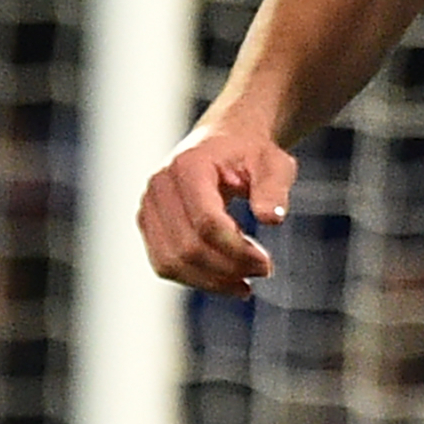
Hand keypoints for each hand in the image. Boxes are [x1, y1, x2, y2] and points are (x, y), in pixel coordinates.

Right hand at [137, 113, 294, 296]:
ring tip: (244, 284)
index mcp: (189, 166)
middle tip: (262, 272)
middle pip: (186, 247)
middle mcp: (160, 186)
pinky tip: (225, 280)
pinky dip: (194, 278)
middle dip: (226, 268)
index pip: (206, 222)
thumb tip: (272, 218)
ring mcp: (149, 206)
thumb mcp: (274, 163)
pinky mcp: (149, 223)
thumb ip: (274, 188)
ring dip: (209, 281)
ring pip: (169, 262)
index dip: (236, 250)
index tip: (265, 264)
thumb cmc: (251, 152)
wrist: (226, 139)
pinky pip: (164, 263)